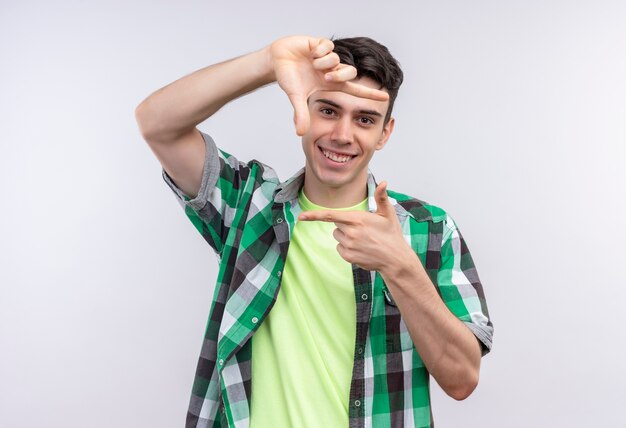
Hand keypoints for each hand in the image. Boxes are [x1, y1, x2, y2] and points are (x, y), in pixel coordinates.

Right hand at [269, 36, 388, 135]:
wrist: (276, 60)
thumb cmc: (288, 78)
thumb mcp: (295, 96)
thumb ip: (300, 114)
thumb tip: (300, 133)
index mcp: (329, 84)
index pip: (354, 90)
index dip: (369, 94)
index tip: (385, 98)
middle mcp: (331, 70)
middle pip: (349, 72)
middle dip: (339, 75)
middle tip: (324, 76)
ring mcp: (328, 57)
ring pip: (336, 59)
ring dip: (322, 63)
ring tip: (311, 63)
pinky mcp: (322, 43)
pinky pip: (328, 46)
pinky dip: (318, 51)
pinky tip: (309, 52)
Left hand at [298, 182, 414, 271]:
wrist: (395, 259)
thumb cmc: (391, 234)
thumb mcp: (388, 214)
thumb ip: (381, 197)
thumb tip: (383, 182)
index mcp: (358, 219)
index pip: (330, 215)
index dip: (314, 215)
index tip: (301, 216)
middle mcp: (351, 232)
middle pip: (336, 225)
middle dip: (345, 225)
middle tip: (363, 229)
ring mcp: (349, 245)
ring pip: (337, 236)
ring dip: (346, 237)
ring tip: (363, 240)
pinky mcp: (348, 256)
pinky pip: (339, 248)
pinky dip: (347, 248)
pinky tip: (361, 248)